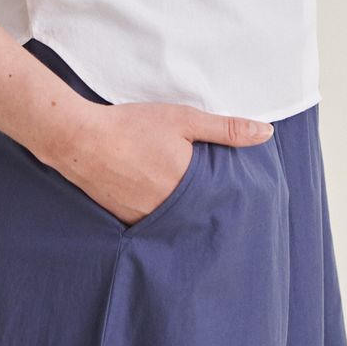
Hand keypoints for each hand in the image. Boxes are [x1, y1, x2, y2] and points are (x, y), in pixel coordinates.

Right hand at [46, 99, 274, 226]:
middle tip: (216, 208)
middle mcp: (169, 211)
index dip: (229, 202)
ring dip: (182, 217)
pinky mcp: (126, 222)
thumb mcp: (183, 119)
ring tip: (185, 205)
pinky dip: (158, 217)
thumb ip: (225, 128)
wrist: (80, 140)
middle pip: (198, 217)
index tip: (241, 203)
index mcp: (188, 188)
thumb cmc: (133, 126)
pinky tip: (155, 203)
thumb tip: (266, 133)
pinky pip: (151, 226)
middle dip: (206, 212)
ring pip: (175, 224)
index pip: (221, 204)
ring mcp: (145, 220)